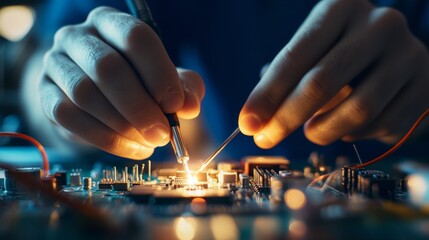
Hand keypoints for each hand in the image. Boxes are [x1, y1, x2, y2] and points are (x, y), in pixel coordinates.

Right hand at [40, 7, 204, 158]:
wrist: (98, 95)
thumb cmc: (138, 82)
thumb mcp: (167, 79)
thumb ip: (185, 88)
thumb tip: (190, 107)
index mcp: (112, 23)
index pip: (136, 37)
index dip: (159, 74)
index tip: (177, 106)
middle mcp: (79, 37)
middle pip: (108, 68)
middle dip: (140, 107)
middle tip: (163, 134)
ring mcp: (56, 64)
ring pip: (85, 94)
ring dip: (123, 126)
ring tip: (149, 143)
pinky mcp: (45, 94)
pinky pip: (69, 118)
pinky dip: (106, 139)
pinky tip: (131, 148)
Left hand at [239, 0, 428, 147]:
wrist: (400, 58)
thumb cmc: (344, 55)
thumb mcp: (315, 52)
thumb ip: (285, 79)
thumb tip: (254, 118)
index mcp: (342, 8)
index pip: (295, 55)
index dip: (267, 94)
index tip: (247, 122)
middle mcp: (379, 24)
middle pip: (322, 82)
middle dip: (286, 118)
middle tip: (266, 138)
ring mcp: (408, 54)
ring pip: (356, 110)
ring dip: (322, 131)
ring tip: (312, 132)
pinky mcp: (424, 86)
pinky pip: (380, 125)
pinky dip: (354, 134)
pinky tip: (347, 126)